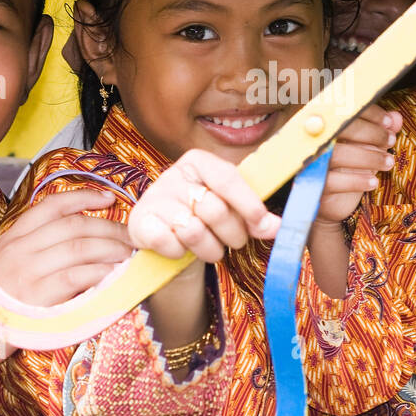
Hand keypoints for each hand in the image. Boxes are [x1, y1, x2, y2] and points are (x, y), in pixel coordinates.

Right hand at [0, 189, 134, 305]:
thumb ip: (29, 258)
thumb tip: (70, 254)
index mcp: (11, 239)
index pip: (51, 206)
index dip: (83, 197)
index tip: (108, 198)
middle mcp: (20, 249)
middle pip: (75, 226)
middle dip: (110, 228)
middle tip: (132, 238)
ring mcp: (27, 271)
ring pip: (80, 248)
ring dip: (112, 250)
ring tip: (130, 257)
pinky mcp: (35, 298)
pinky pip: (77, 277)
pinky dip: (102, 274)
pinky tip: (116, 277)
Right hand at [128, 149, 279, 262]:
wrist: (167, 242)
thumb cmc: (204, 220)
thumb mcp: (232, 212)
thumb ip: (254, 217)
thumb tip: (276, 226)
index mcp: (198, 161)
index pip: (227, 177)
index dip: (248, 203)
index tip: (263, 223)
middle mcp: (173, 174)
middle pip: (215, 208)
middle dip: (232, 234)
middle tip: (234, 242)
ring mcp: (154, 198)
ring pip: (194, 231)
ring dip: (209, 248)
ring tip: (208, 247)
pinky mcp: (139, 223)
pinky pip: (169, 243)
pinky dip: (181, 253)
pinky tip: (181, 249)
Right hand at [313, 105, 401, 229]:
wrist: (331, 202)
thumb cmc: (347, 168)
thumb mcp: (367, 148)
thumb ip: (380, 131)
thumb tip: (396, 118)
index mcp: (323, 126)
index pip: (344, 110)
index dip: (368, 112)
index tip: (388, 122)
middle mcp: (310, 141)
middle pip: (339, 129)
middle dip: (371, 133)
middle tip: (390, 141)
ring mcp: (308, 163)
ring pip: (337, 155)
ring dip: (369, 158)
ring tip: (388, 163)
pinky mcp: (309, 186)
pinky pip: (332, 182)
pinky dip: (356, 181)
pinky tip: (374, 182)